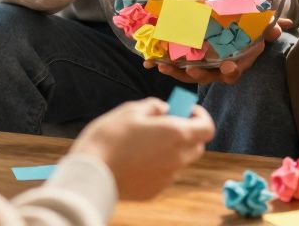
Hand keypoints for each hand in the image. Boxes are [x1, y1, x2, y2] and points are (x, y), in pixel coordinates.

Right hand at [68, 97, 214, 199]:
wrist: (91, 174)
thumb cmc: (110, 138)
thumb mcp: (130, 110)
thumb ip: (154, 106)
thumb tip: (164, 109)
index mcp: (176, 134)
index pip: (207, 127)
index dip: (200, 116)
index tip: (185, 110)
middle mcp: (177, 158)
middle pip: (196, 145)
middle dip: (187, 133)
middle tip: (166, 124)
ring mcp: (167, 177)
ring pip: (179, 160)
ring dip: (171, 149)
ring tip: (144, 142)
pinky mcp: (154, 190)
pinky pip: (164, 174)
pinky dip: (157, 165)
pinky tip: (135, 160)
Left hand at [147, 18, 292, 84]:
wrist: (232, 30)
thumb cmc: (245, 32)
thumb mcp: (259, 29)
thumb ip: (269, 28)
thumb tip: (281, 25)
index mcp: (234, 63)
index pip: (233, 73)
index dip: (231, 72)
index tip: (229, 67)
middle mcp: (216, 69)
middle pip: (207, 76)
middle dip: (197, 73)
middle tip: (190, 68)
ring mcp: (200, 66)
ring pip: (187, 73)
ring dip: (175, 70)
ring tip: (162, 65)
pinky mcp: (185, 60)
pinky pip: (174, 65)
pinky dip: (163, 63)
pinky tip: (150, 61)